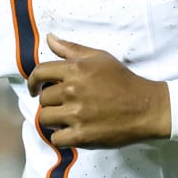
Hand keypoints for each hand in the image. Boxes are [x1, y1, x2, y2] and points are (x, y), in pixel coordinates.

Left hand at [25, 33, 170, 148]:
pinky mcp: (82, 136)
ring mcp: (76, 115)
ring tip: (67, 118)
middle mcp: (72, 91)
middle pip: (43, 98)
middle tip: (64, 103)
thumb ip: (71, 49)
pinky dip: (61, 136)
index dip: (32, 81)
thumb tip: (49, 38)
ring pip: (45, 119)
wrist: (145, 107)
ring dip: (53, 119)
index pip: (39, 73)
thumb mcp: (99, 58)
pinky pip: (56, 139)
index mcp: (75, 70)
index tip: (34, 88)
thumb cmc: (122, 80)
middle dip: (50, 101)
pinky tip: (72, 131)